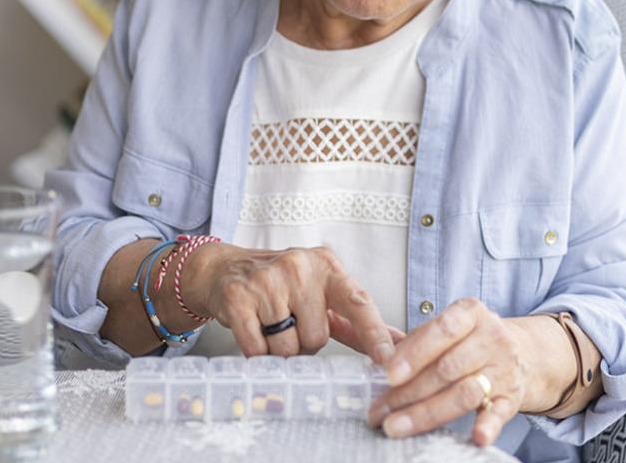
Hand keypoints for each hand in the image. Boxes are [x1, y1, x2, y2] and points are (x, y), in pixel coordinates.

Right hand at [182, 243, 396, 361]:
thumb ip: (358, 320)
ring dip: (279, 348)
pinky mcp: (239, 297)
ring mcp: (267, 280)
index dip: (374, 333)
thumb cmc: (281, 285)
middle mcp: (299, 267)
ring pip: (288, 347)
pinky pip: (258, 349)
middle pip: (317, 337)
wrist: (224, 268)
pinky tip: (253, 328)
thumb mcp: (321, 293)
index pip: (358, 302)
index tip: (388, 359)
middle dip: (304, 342)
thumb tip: (400, 342)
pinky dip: (256, 351)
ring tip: (270, 323)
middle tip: (289, 322)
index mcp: (326, 266)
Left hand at [367, 298, 529, 445]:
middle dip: (409, 392)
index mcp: (471, 313)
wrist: (522, 352)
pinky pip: (500, 413)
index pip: (442, 331)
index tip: (388, 375)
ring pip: (465, 393)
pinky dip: (488, 427)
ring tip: (397, 426)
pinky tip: (475, 437)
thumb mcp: (445, 329)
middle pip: (448, 368)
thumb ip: (412, 341)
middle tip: (379, 411)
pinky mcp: (512, 398)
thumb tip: (372, 356)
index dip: (414, 354)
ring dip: (428, 413)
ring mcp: (504, 369)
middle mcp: (491, 338)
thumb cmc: (469, 340)